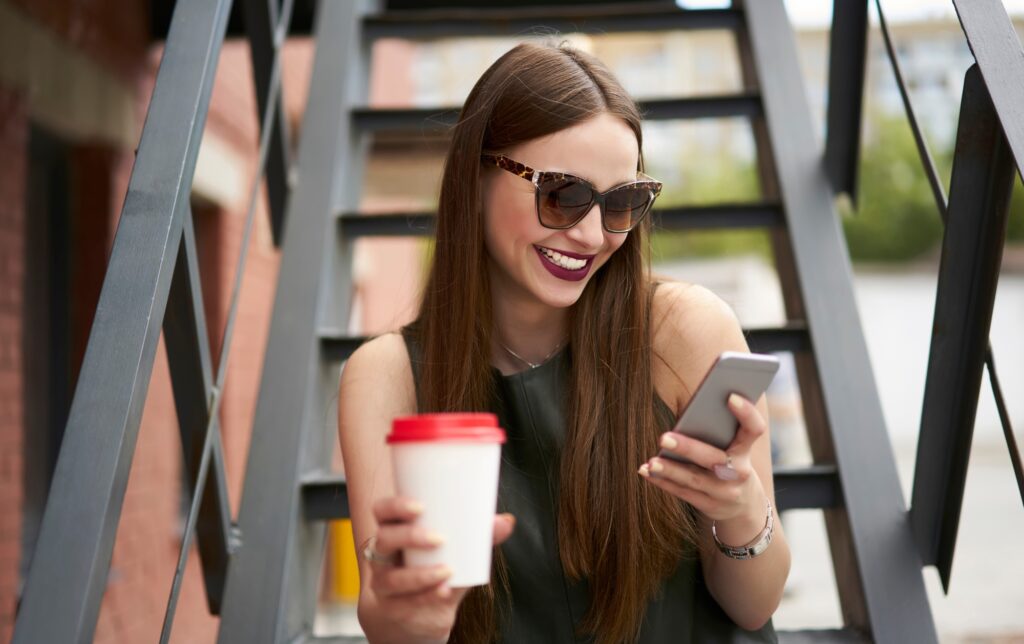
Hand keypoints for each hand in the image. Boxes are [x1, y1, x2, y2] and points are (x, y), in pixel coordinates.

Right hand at [365, 496, 515, 640]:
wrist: (416, 615)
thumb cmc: (435, 570)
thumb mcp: (456, 553)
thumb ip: (479, 538)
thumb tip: (507, 522)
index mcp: (394, 531)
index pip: (382, 511)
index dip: (394, 506)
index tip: (420, 507)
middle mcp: (383, 556)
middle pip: (384, 540)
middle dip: (410, 537)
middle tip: (440, 538)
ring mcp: (384, 584)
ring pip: (391, 578)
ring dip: (421, 575)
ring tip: (447, 571)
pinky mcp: (393, 609)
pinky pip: (404, 604)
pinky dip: (425, 597)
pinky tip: (442, 592)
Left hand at [638, 394, 766, 529]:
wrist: (744, 506)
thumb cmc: (732, 463)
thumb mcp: (736, 449)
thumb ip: (720, 431)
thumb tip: (691, 407)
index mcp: (746, 451)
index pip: (754, 429)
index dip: (746, 413)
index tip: (730, 396)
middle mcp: (739, 472)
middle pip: (713, 459)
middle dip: (688, 448)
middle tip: (664, 438)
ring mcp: (724, 492)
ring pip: (694, 480)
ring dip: (670, 470)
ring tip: (651, 461)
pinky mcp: (708, 505)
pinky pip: (682, 492)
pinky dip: (662, 481)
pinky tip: (646, 470)